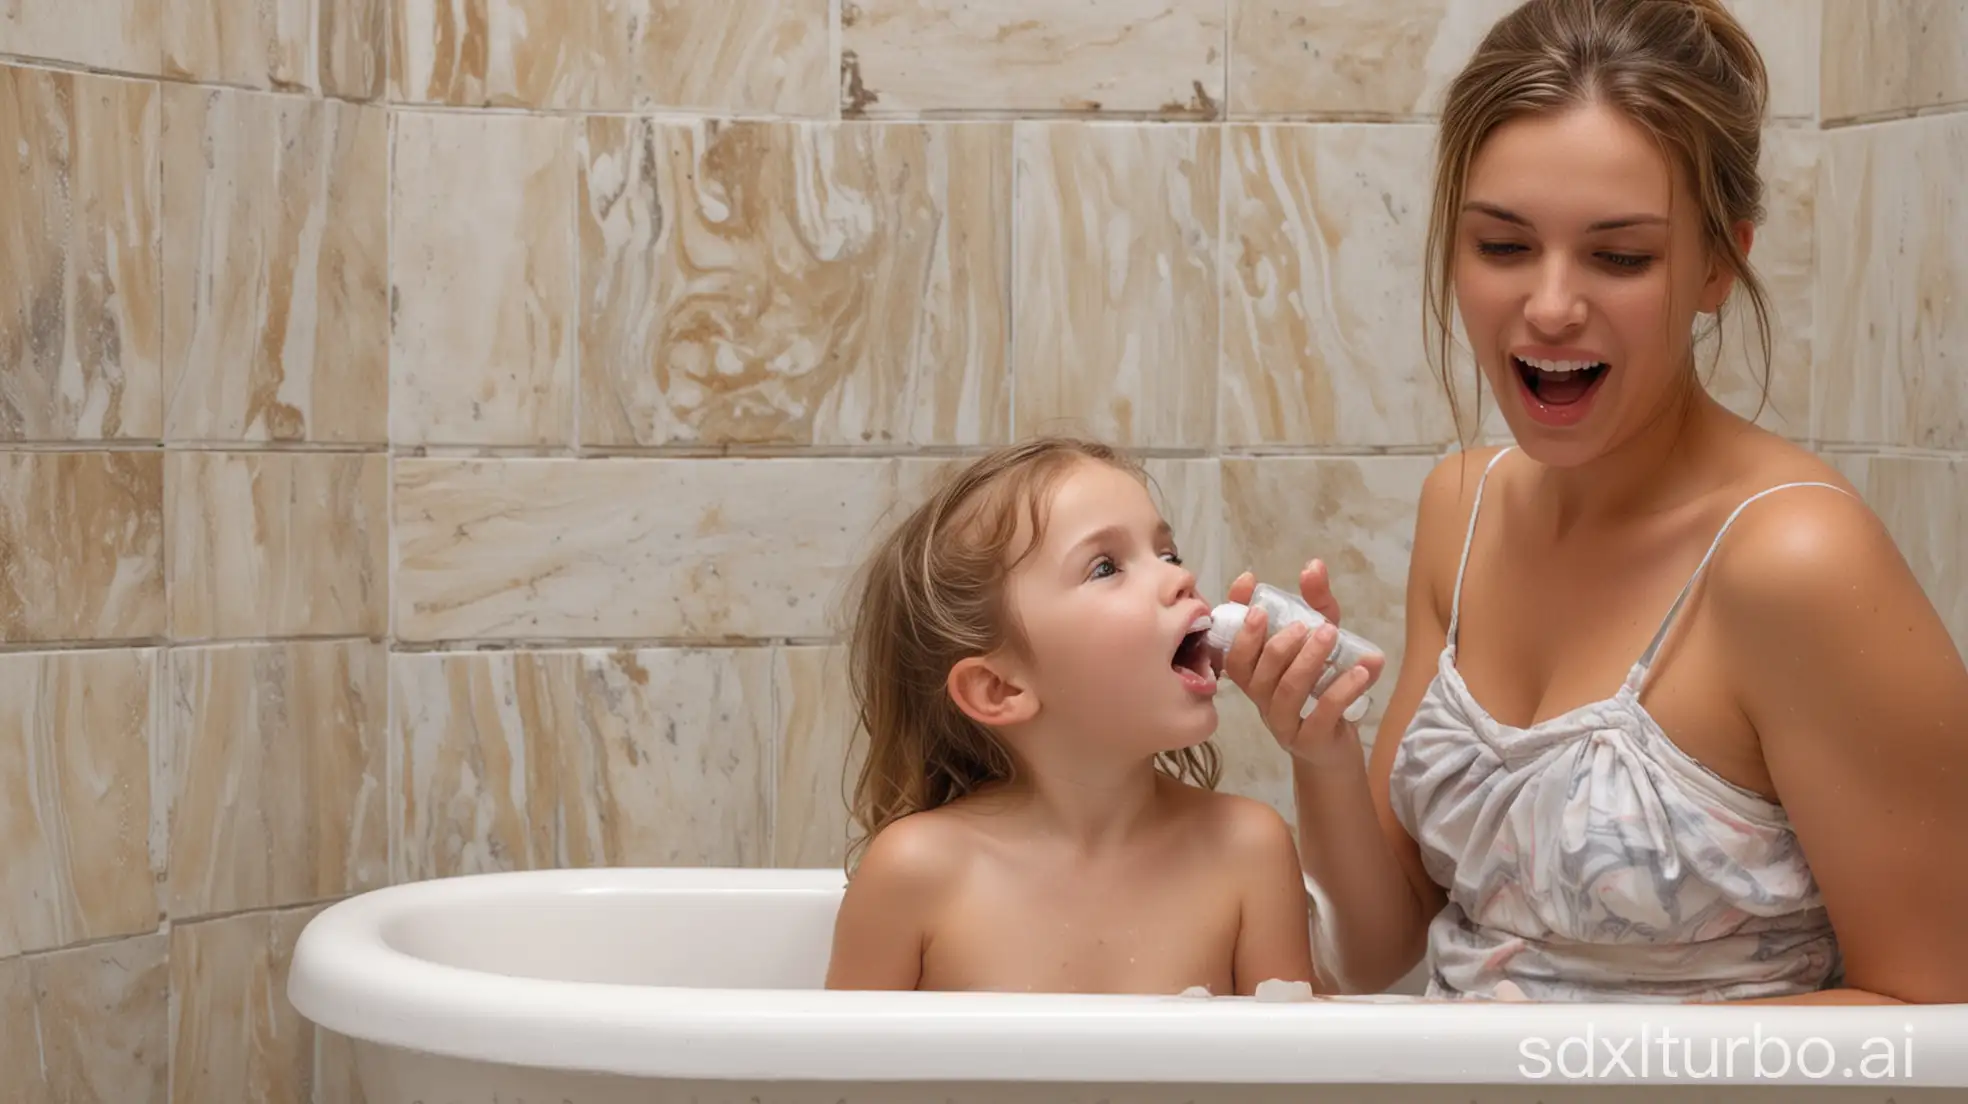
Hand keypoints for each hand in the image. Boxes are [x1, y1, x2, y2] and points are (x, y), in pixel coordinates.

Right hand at [1219, 560, 1385, 767]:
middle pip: (1253, 670)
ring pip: (1285, 690)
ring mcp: (1282, 722)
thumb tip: (1313, 566)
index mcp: (1254, 673)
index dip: (1233, 612)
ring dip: (1308, 660)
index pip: (1230, 644)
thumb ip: (1317, 605)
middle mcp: (1260, 697)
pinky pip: (1321, 715)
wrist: (1333, 748)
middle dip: (1277, 643)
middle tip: (1308, 625)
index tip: (1248, 581)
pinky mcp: (1310, 741)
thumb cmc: (1320, 688)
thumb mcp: (1321, 641)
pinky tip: (1361, 671)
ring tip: (1330, 635)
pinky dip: (1341, 690)